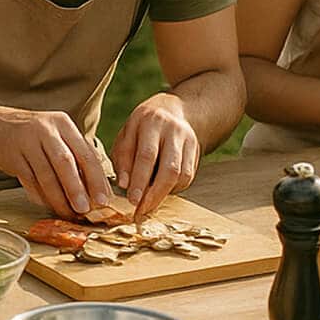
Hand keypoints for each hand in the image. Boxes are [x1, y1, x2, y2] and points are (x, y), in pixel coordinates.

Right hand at [0, 106, 114, 217]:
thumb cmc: (32, 134)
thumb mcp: (55, 136)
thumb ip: (75, 156)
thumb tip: (96, 189)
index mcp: (63, 124)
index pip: (86, 153)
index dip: (97, 178)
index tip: (104, 200)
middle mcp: (46, 129)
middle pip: (66, 162)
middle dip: (78, 188)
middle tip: (86, 209)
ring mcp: (27, 141)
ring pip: (47, 174)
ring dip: (59, 197)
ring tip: (68, 212)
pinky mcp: (12, 155)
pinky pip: (29, 180)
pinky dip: (40, 195)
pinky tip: (48, 205)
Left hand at [110, 93, 199, 215]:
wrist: (173, 111)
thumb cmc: (141, 128)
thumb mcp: (126, 135)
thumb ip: (123, 158)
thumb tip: (124, 185)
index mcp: (149, 121)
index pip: (146, 155)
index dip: (139, 180)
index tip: (131, 199)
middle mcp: (172, 130)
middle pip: (168, 167)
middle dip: (154, 192)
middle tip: (141, 209)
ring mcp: (188, 140)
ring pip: (181, 174)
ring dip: (164, 193)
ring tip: (148, 205)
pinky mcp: (196, 151)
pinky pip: (188, 176)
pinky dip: (174, 188)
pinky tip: (161, 193)